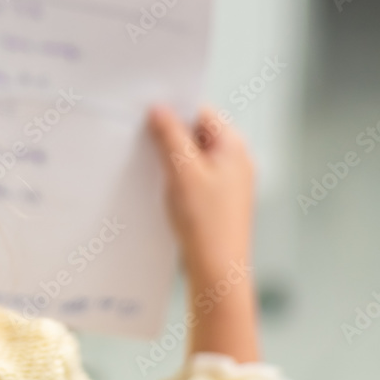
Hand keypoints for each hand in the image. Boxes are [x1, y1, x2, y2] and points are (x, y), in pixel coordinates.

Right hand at [147, 104, 254, 282]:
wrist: (218, 270)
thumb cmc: (206, 222)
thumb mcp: (182, 171)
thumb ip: (169, 135)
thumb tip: (158, 109)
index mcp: (234, 146)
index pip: (201, 112)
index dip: (175, 110)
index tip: (148, 112)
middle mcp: (235, 160)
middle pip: (196, 133)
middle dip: (170, 135)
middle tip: (144, 139)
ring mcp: (228, 181)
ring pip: (192, 155)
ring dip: (171, 157)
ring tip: (153, 166)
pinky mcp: (218, 199)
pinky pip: (193, 175)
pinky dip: (176, 175)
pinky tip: (161, 186)